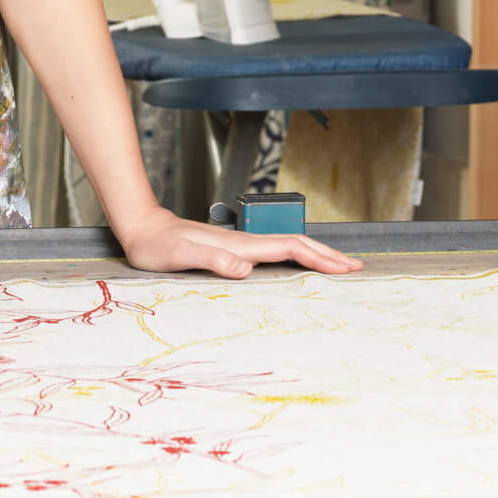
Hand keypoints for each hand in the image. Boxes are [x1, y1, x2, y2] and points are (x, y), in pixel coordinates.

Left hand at [113, 206, 362, 279]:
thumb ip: (212, 260)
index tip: (346, 267)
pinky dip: (294, 258)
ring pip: (287, 248)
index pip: (289, 249)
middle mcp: (244, 243)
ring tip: (337, 265)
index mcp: (239, 246)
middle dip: (327, 255)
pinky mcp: (231, 249)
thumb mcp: (181, 256)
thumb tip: (246, 268)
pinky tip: (297, 265)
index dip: (319, 258)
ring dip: (315, 255)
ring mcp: (239, 245)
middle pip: (295, 244)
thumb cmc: (157, 245)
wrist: (141, 228)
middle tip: (356, 267)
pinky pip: (273, 254)